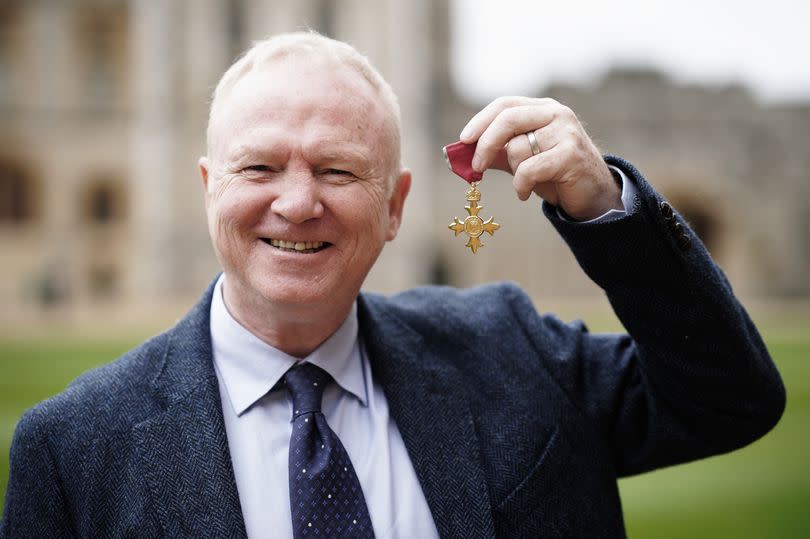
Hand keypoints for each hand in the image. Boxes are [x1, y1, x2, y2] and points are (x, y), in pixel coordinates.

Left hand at [459, 96, 621, 220]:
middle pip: (507, 119)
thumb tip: (460, 154)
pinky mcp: (570, 154)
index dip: (480, 120)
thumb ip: (497, 153)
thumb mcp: (522, 159)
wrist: (593, 196)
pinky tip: (524, 193)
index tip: (463, 139)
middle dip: (485, 144)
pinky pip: (529, 169)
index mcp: (542, 109)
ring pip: (517, 148)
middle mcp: (555, 114)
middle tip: (476, 166)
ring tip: (524, 182)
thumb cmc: (554, 175)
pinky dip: (520, 185)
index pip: (505, 105)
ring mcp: (565, 132)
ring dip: (512, 172)